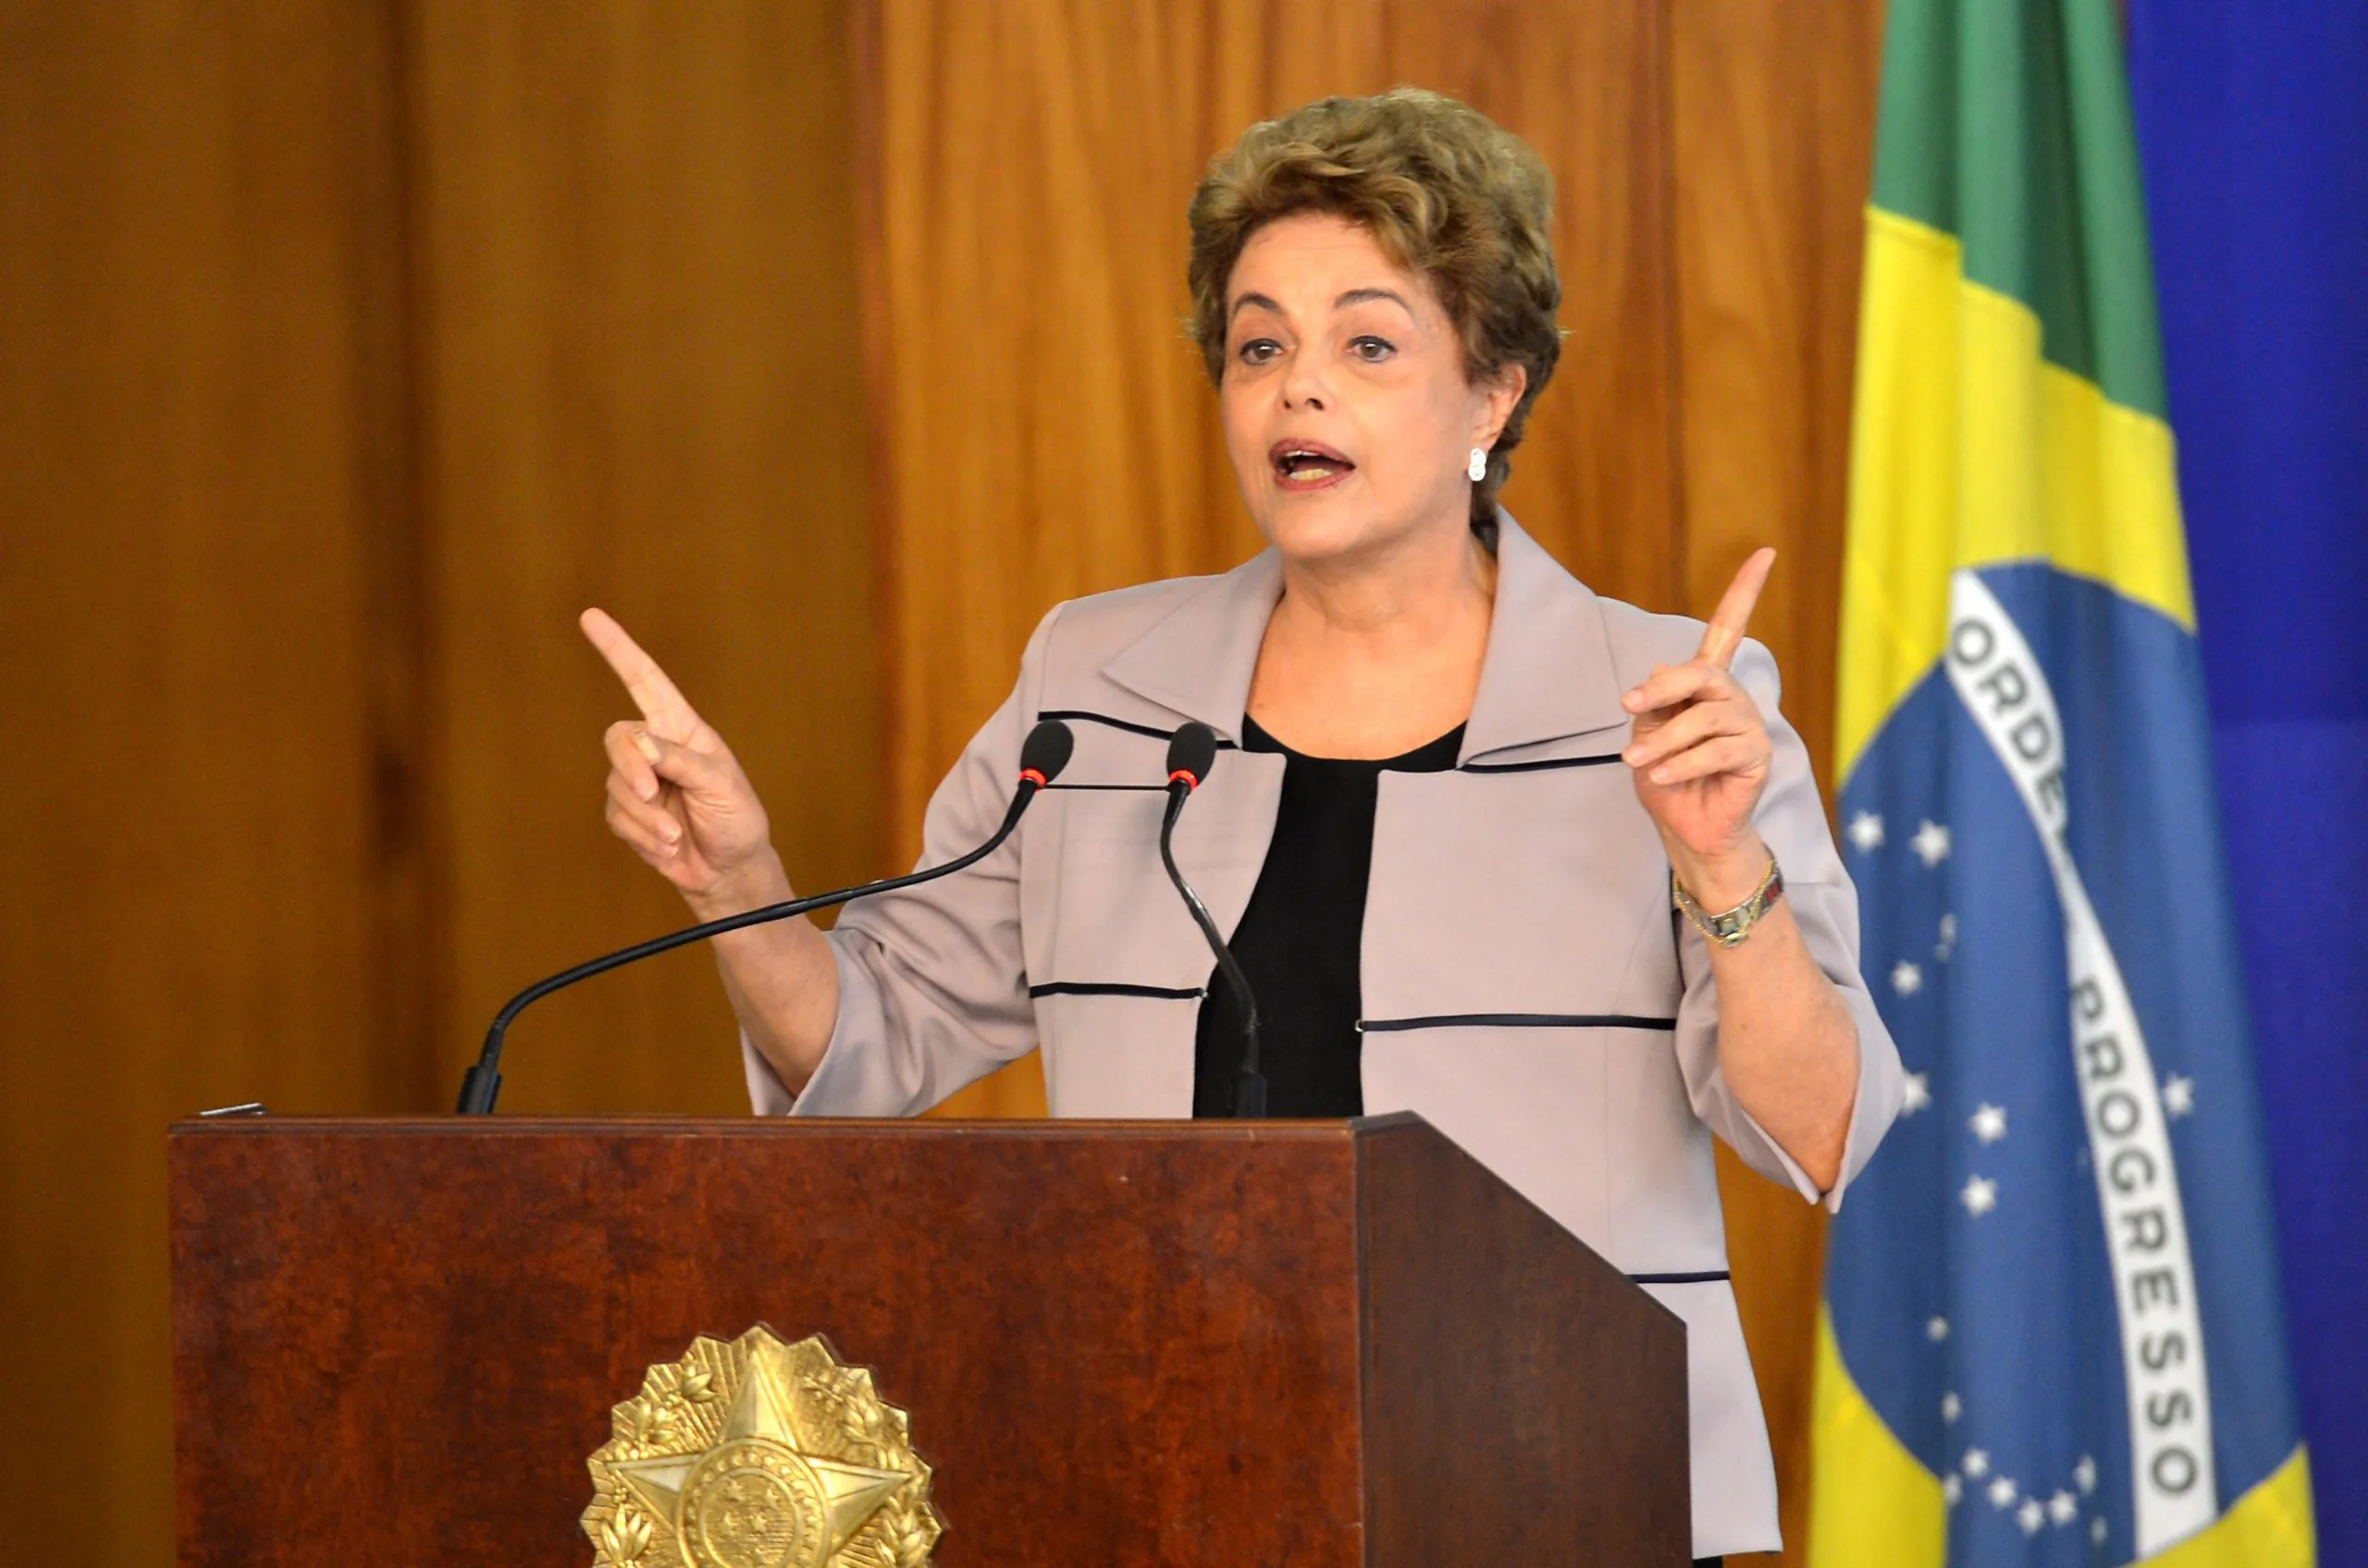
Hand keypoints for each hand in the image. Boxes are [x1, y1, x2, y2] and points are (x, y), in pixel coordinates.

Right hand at [581, 609, 783, 914]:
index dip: (619, 649)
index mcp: (684, 729)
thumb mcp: (720, 784)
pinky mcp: (628, 814)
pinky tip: (669, 846)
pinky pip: (617, 817)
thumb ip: (679, 759)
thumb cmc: (736, 820)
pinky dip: (643, 836)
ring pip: (616, 787)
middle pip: (618, 739)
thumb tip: (638, 742)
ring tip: (678, 835)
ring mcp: (640, 782)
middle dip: (631, 769)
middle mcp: (657, 749)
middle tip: (653, 794)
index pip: (645, 681)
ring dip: (647, 817)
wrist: (730, 870)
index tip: (590, 617)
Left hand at [1620, 548, 1777, 905]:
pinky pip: (1713, 752)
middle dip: (1661, 689)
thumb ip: (1655, 700)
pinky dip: (1680, 765)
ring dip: (1661, 743)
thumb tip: (1659, 664)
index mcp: (1708, 683)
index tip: (1765, 553)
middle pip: (1701, 672)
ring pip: (1701, 720)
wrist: (1686, 827)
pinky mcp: (1756, 756)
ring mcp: (1749, 724)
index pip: (1729, 628)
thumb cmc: (1666, 775)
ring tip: (1637, 764)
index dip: (1745, 591)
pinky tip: (1662, 777)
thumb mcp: (1648, 732)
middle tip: (1628, 707)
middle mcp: (1733, 696)